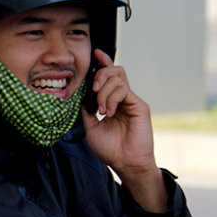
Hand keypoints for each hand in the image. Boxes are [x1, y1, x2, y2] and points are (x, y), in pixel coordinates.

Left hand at [80, 49, 167, 212]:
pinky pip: (123, 90)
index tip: (95, 53)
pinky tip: (108, 113)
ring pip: (118, 78)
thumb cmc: (110, 149)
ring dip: (103, 92)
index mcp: (112, 102)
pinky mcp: (139, 105)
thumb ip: (85, 110)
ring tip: (101, 110)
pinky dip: (111, 99)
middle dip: (101, 73)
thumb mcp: (90, 127)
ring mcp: (132, 101)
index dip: (104, 62)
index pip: (110, 76)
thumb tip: (77, 97)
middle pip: (115, 70)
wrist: (125, 163)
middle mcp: (123, 98)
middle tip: (93, 89)